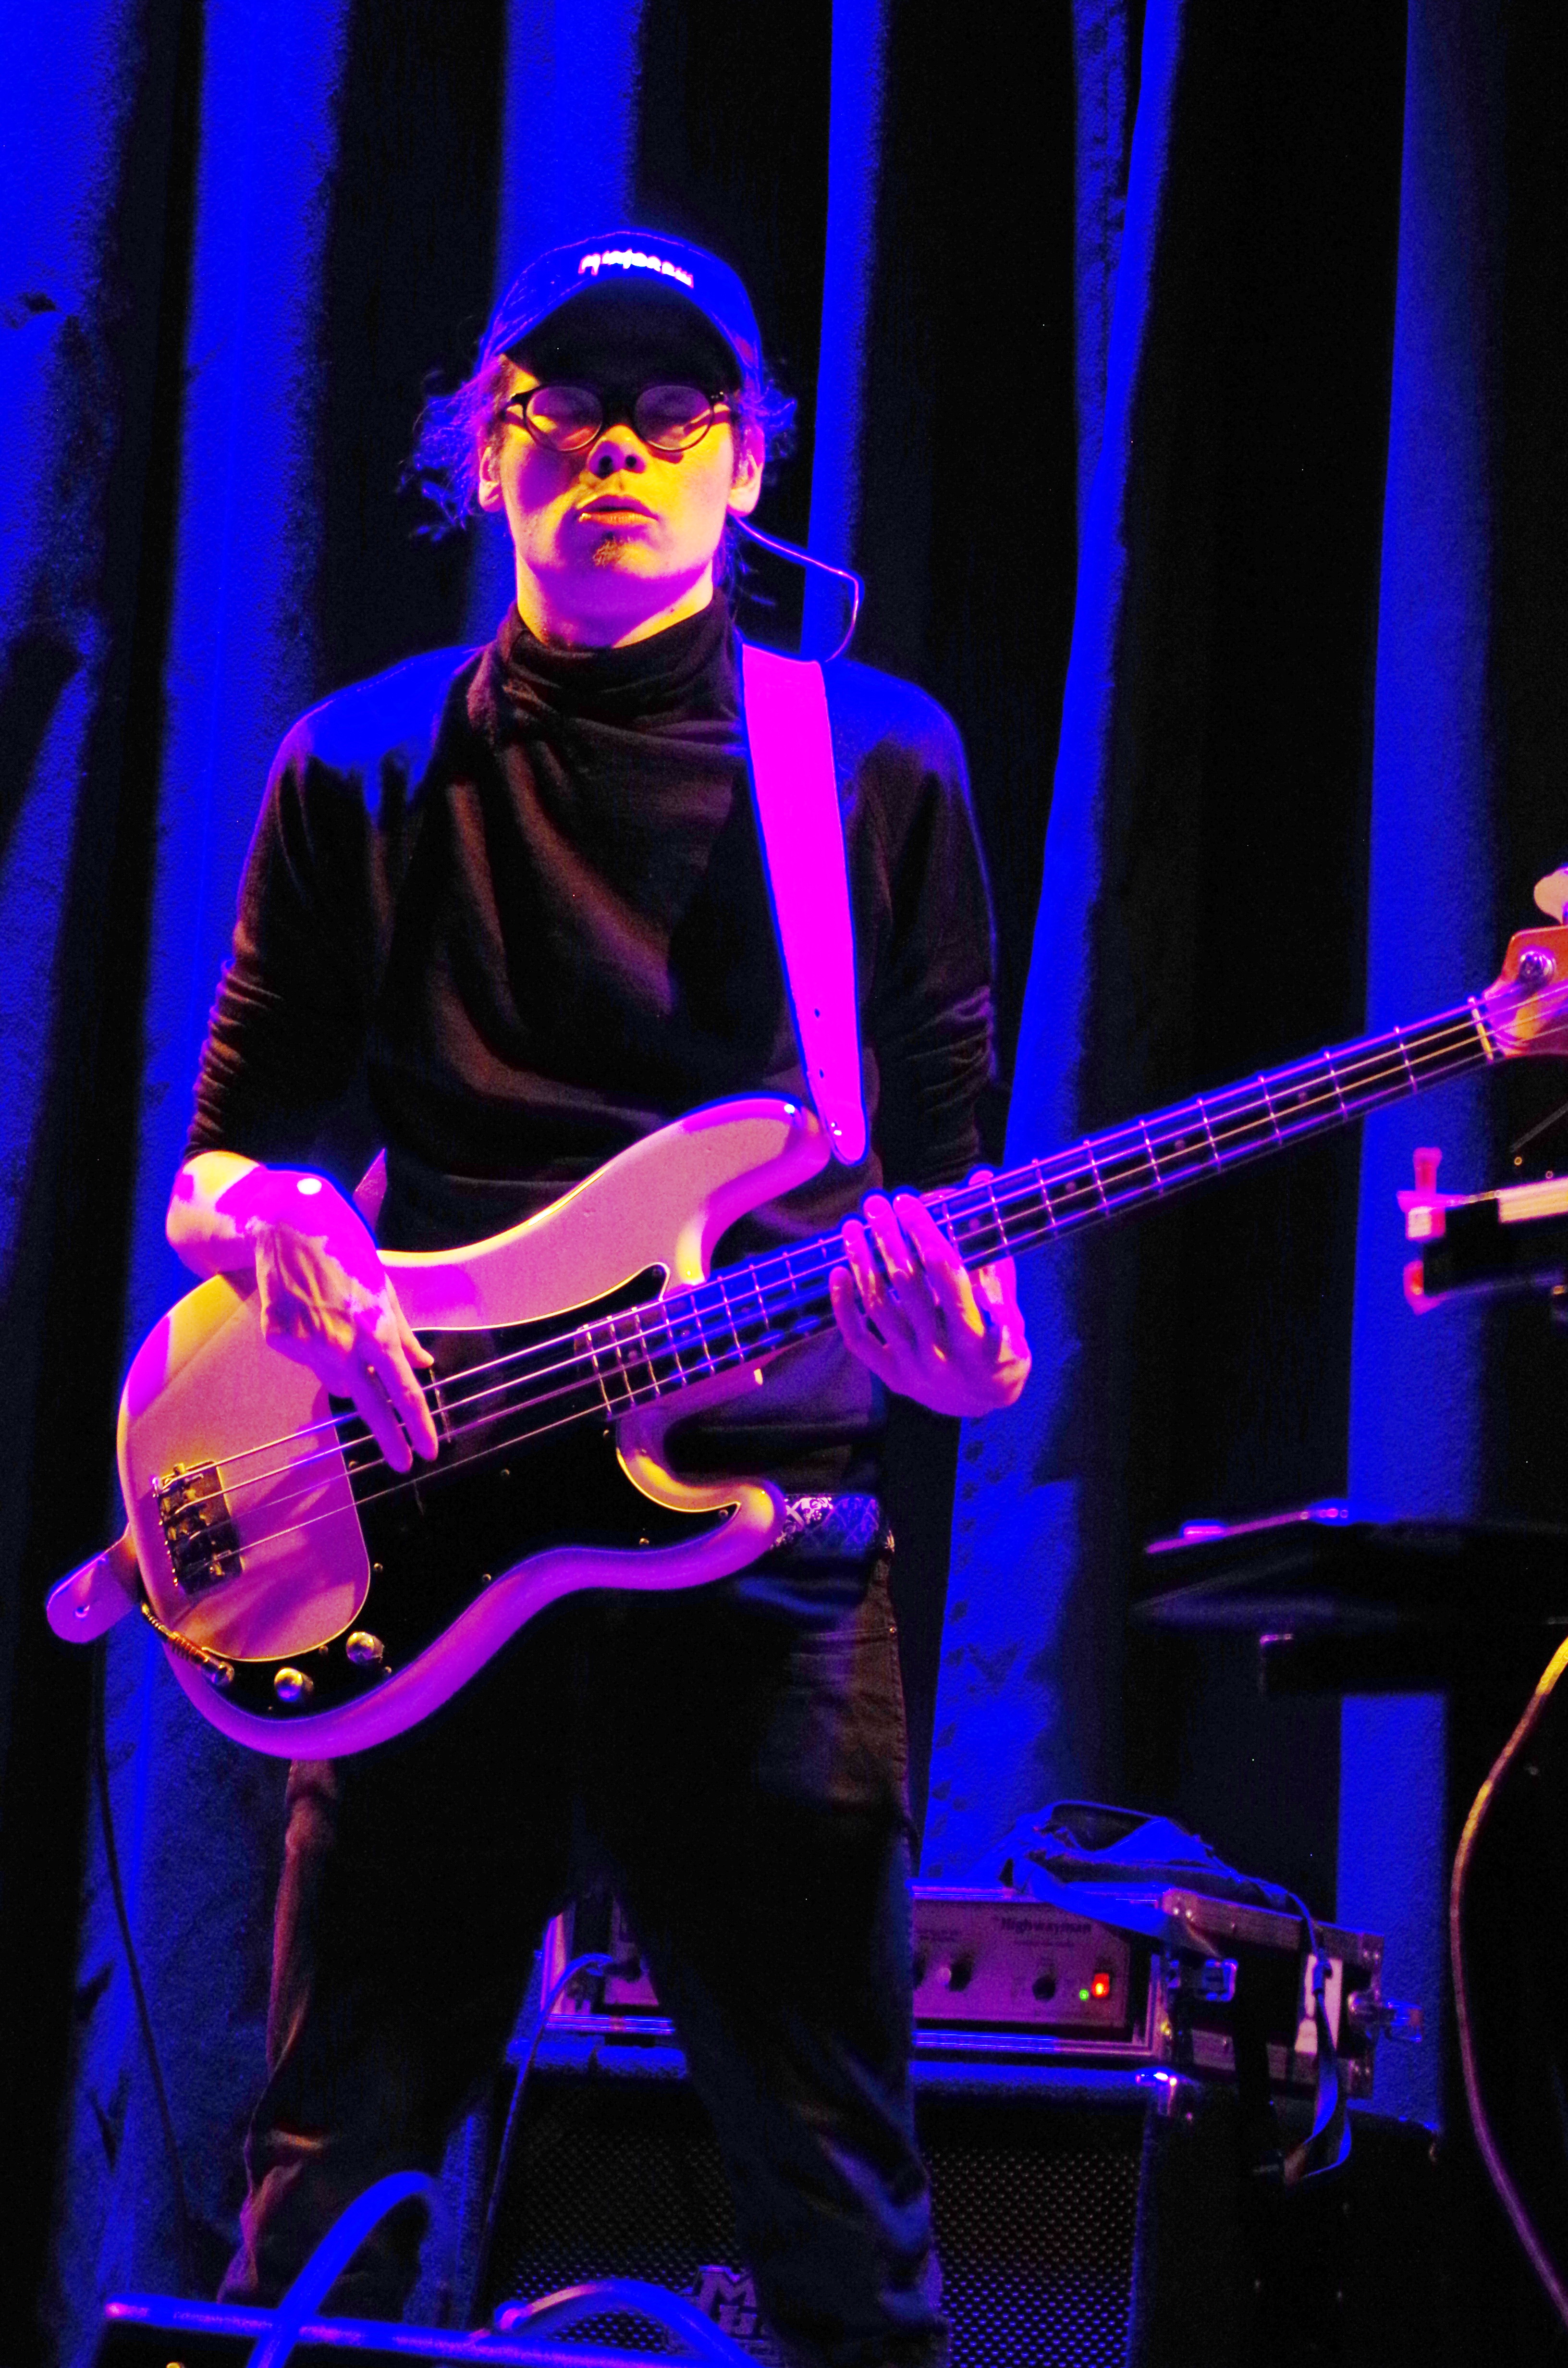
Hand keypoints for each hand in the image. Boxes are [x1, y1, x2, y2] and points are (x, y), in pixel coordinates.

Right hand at [216, 1168, 438, 1471]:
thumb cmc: (342, 1246)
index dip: (417, 1424)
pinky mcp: (278, 1340)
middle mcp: (341, 1343)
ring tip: (342, 1330)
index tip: (427, 1451)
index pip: (403, 1389)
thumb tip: (423, 1362)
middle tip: (401, 1462)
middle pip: (370, 1405)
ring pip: (337, 1380)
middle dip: (388, 1438)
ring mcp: (305, 1344)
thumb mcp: (383, 1284)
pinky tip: (311, 1313)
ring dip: (349, 1372)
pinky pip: (307, 1360)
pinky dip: (316, 1348)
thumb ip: (402, 1330)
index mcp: (374, 1328)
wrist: (283, 1221)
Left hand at [830, 1172, 1030, 1418]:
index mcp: (977, 1332)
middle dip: (888, 1237)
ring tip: (852, 1227)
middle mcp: (942, 1352)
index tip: (908, 1201)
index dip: (923, 1231)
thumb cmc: (1003, 1344)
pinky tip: (838, 1272)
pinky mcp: (892, 1377)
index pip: (944, 1270)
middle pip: (906, 1283)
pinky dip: (844, 1306)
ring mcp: (913, 1367)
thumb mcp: (1009, 1301)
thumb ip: (992, 1247)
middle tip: (875, 1203)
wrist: (987, 1403)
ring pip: (878, 1306)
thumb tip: (981, 1181)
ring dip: (862, 1261)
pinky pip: (859, 1339)